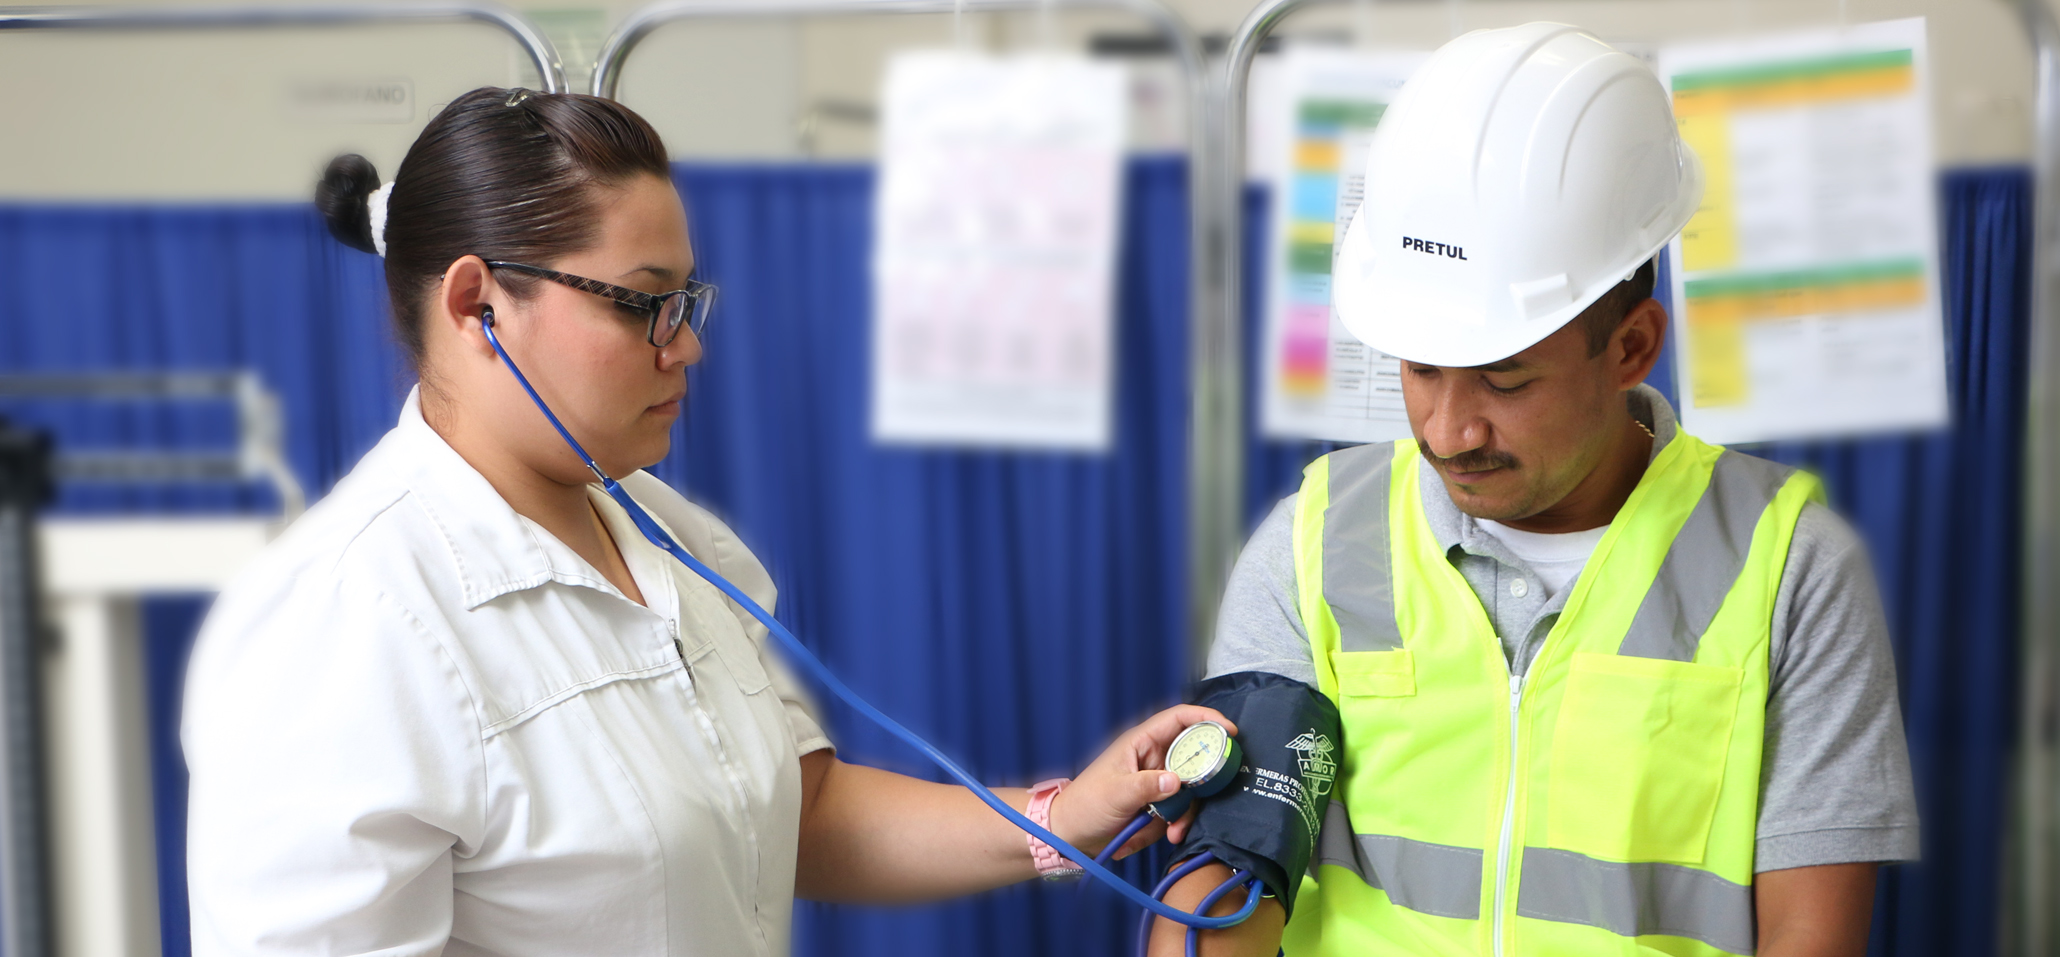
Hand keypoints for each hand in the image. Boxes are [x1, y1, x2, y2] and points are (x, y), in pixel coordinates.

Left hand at [1048, 705, 1237, 860]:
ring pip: (1190, 790)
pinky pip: (1179, 811)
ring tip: (1171, 829)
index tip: (1230, 731)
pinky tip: (1163, 834)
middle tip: (1201, 796)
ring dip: (1184, 811)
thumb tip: (1177, 781)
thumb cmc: (1085, 805)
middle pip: (1193, 758)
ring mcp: (1157, 783)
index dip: (1206, 719)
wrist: (1070, 835)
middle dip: (1200, 781)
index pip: (1179, 719)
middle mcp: (1153, 759)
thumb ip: (1148, 787)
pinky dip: (1174, 824)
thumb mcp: (1116, 793)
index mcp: (1141, 743)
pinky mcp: (1158, 805)